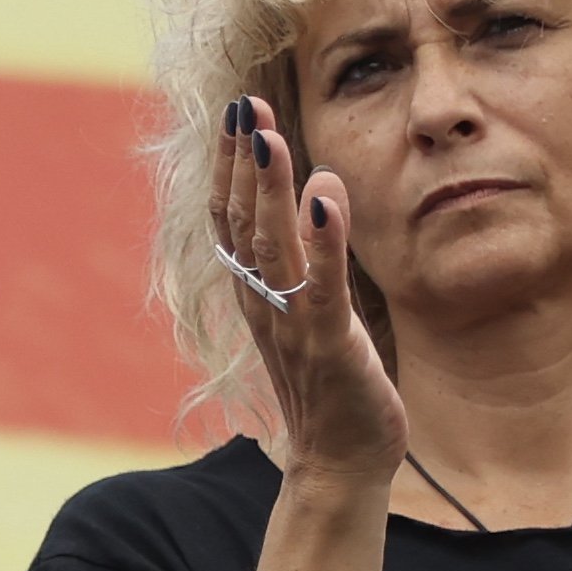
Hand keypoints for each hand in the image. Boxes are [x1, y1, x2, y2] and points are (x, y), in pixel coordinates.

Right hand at [213, 97, 404, 487]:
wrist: (339, 464)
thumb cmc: (333, 387)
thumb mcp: (317, 310)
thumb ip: (312, 253)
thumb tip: (320, 185)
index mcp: (256, 295)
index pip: (232, 220)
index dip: (232, 166)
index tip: (239, 113)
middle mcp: (263, 305)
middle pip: (241, 223)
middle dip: (243, 162)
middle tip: (245, 105)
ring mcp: (292, 325)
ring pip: (272, 247)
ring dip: (269, 189)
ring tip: (271, 136)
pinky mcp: (330, 346)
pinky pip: (322, 288)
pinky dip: (322, 242)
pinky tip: (324, 197)